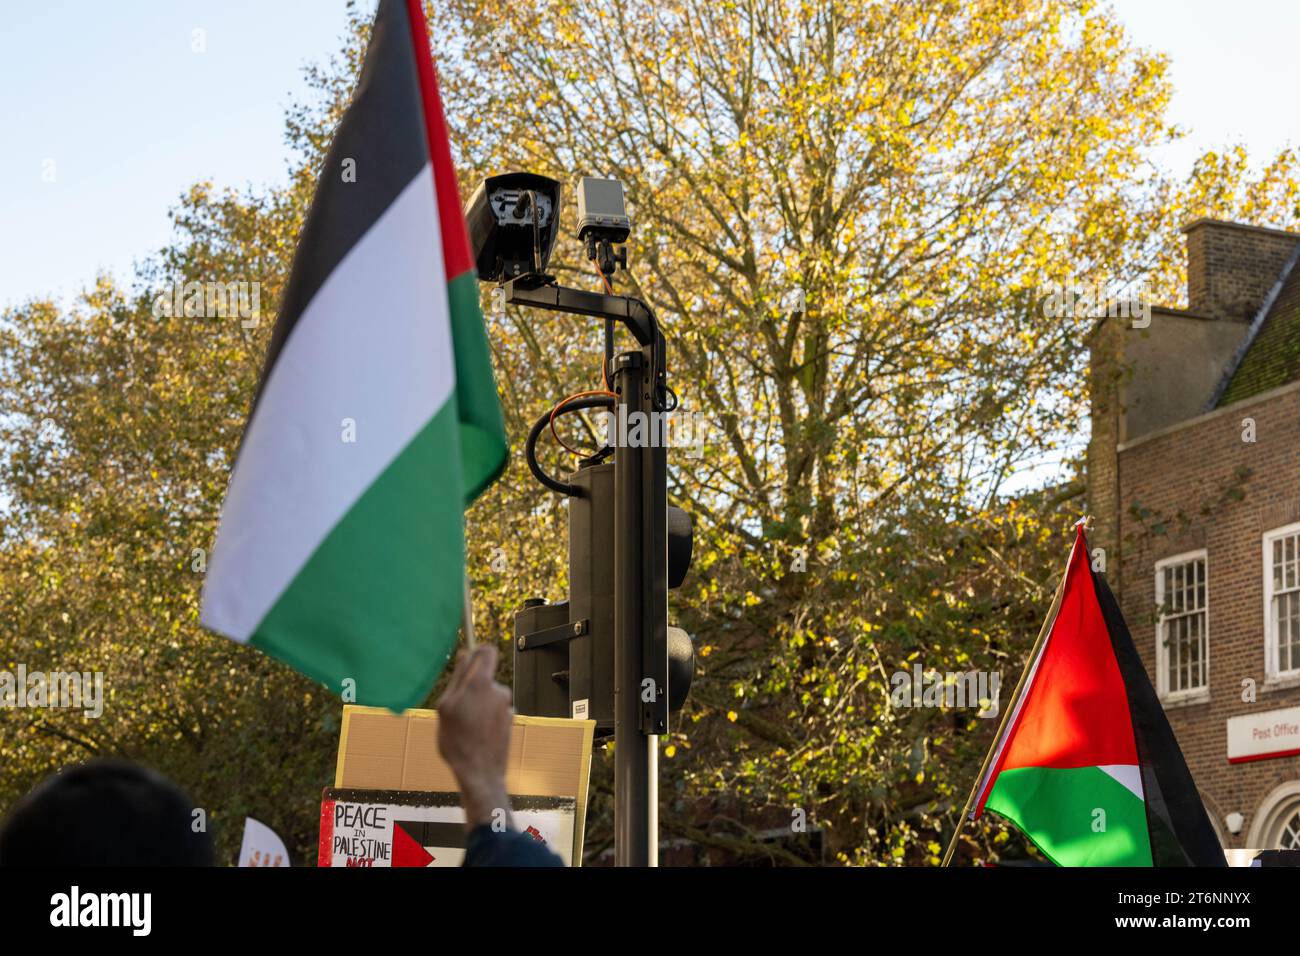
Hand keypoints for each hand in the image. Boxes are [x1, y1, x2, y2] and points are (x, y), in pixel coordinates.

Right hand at [436, 645, 512, 829]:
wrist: (480, 773)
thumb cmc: (457, 740)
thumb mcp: (446, 707)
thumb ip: (457, 678)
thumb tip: (465, 654)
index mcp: (481, 683)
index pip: (488, 651)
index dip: (478, 651)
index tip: (468, 659)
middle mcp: (499, 691)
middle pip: (485, 677)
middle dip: (472, 687)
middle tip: (456, 710)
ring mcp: (507, 706)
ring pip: (488, 696)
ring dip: (478, 705)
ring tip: (465, 727)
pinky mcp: (510, 720)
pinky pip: (495, 711)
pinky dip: (486, 718)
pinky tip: (477, 736)